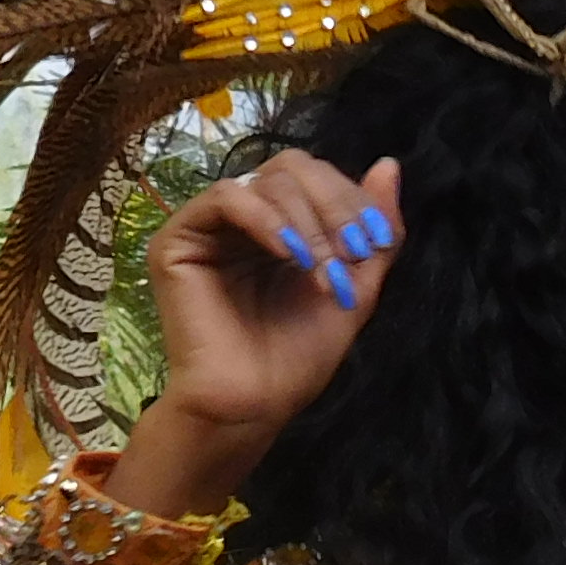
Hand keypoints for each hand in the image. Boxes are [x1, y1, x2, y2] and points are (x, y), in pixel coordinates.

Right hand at [113, 151, 399, 515]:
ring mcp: (207, 227)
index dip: (351, 199)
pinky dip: (264, 217)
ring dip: (305, 221)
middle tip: (349, 253)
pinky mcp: (177, 240)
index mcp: (281, 224)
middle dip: (333, 206)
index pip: (318, 177)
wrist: (254, 402)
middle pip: (293, 167)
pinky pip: (225, 198)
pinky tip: (286, 253)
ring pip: (264, 180)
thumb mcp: (357, 284)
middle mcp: (243, 219)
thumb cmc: (298, 355)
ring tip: (317, 269)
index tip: (375, 245)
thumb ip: (376, 226)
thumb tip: (388, 163)